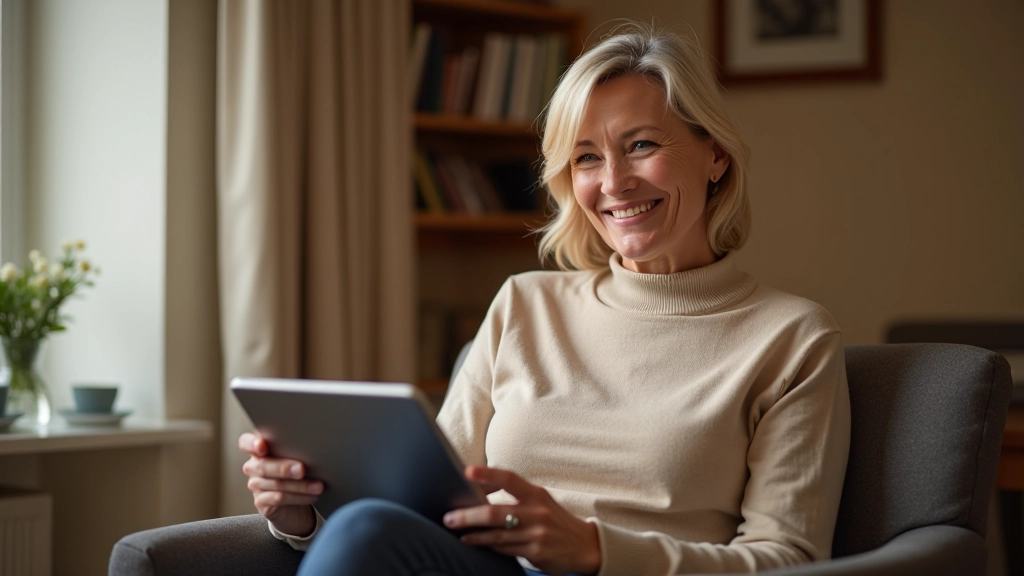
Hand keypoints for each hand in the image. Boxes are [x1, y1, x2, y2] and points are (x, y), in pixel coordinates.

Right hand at [238, 431, 322, 535]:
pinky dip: (298, 497)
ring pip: (276, 484)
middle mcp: (254, 466)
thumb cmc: (298, 472)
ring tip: (318, 486)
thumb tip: (314, 448)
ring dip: (300, 485)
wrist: (297, 503)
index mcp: (259, 449)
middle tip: (302, 469)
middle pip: (263, 466)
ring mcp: (255, 485)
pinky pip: (278, 498)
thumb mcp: (297, 457)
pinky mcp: (261, 502)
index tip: (262, 446)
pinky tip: (312, 496)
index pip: (246, 443)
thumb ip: (297, 450)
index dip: (251, 444)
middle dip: (284, 468)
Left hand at [443, 466, 601, 574]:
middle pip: (495, 513)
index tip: (467, 472)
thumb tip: (478, 491)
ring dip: (474, 534)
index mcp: (535, 494)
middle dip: (468, 515)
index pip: (509, 479)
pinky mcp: (536, 552)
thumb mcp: (539, 501)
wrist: (584, 545)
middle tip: (448, 517)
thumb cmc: (554, 519)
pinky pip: (505, 549)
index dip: (488, 474)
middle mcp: (536, 512)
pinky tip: (475, 543)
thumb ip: (514, 496)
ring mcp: (536, 533)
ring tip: (457, 531)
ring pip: (497, 535)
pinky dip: (488, 546)